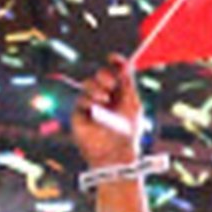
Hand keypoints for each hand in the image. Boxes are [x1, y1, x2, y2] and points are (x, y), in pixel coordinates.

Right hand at [70, 56, 142, 170]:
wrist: (116, 153)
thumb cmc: (128, 132)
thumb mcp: (132, 104)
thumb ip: (128, 84)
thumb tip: (126, 64)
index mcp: (120, 94)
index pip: (115, 73)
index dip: (115, 63)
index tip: (113, 58)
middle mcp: (105, 97)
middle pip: (100, 75)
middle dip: (105, 75)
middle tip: (111, 84)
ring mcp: (91, 105)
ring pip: (88, 85)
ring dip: (96, 87)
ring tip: (104, 99)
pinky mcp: (79, 115)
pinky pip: (81, 100)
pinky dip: (89, 100)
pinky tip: (96, 106)